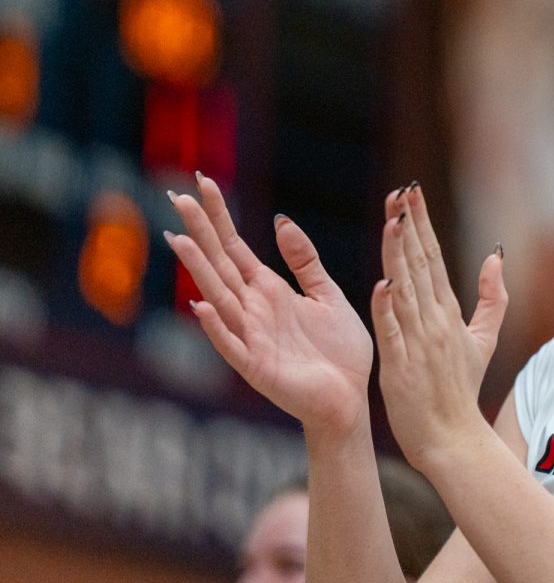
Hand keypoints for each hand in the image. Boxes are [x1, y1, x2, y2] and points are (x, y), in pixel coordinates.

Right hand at [166, 175, 373, 433]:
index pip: (235, 247)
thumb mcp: (327, 295)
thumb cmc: (339, 351)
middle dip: (199, 232)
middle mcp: (253, 309)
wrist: (350, 398)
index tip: (202, 184)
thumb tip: (281, 221)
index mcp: (269, 290)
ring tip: (179, 240)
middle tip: (175, 197)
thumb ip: (305, 262)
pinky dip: (216, 327)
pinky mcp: (257, 367)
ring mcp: (251, 337)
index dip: (219, 217)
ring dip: (198, 271)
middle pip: (219, 264)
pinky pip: (232, 345)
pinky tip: (200, 306)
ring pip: (218, 297)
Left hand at [370, 183, 507, 470]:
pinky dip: (388, 307)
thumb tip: (496, 254)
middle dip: (409, 226)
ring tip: (393, 220)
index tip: (412, 192)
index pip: (433, 257)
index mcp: (449, 312)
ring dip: (398, 254)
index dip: (422, 224)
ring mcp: (418, 342)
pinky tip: (384, 282)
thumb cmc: (461, 390)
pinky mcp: (401, 365)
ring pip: (406, 289)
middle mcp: (434, 321)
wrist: (453, 439)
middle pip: (419, 264)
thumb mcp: (483, 339)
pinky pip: (393, 331)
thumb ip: (492, 297)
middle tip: (401, 191)